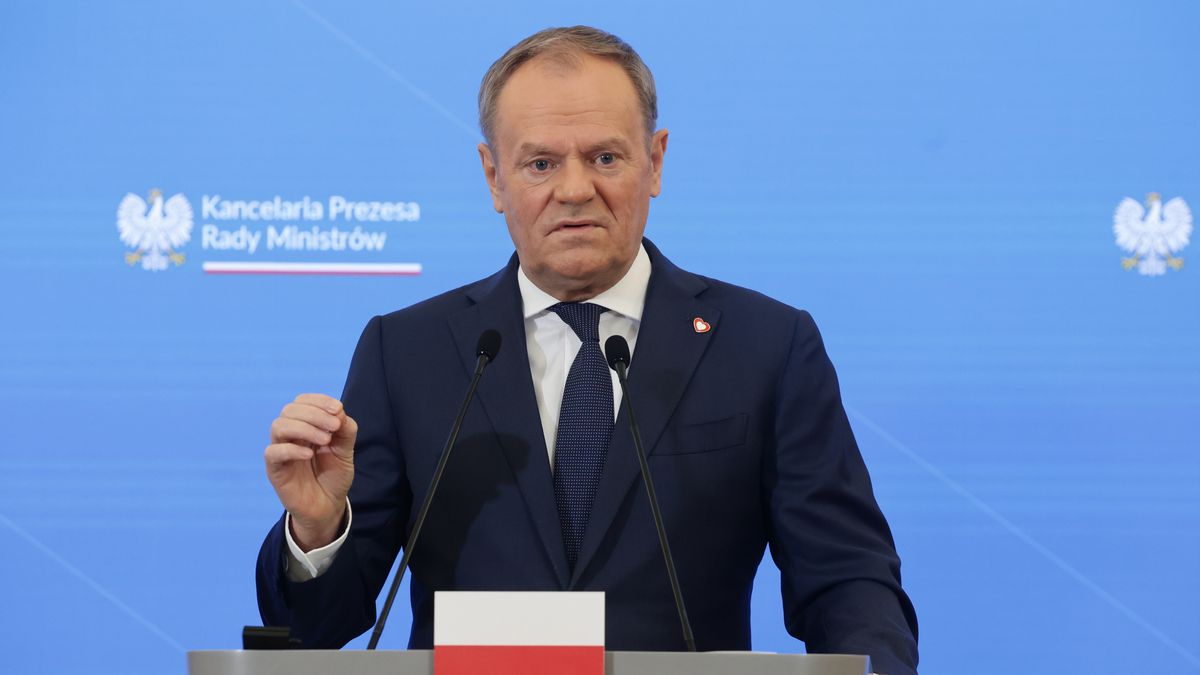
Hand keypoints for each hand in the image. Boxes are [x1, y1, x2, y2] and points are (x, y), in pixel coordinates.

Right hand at [265, 393, 357, 550]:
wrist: (328, 505)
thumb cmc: (334, 475)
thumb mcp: (346, 449)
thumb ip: (345, 428)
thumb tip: (338, 410)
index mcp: (305, 425)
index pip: (302, 401)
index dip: (319, 400)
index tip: (338, 409)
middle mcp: (290, 434)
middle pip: (290, 410)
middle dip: (314, 413)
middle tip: (334, 427)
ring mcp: (281, 451)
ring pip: (279, 426)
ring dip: (304, 428)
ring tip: (325, 440)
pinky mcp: (275, 469)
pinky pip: (273, 452)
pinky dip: (291, 449)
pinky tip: (310, 454)